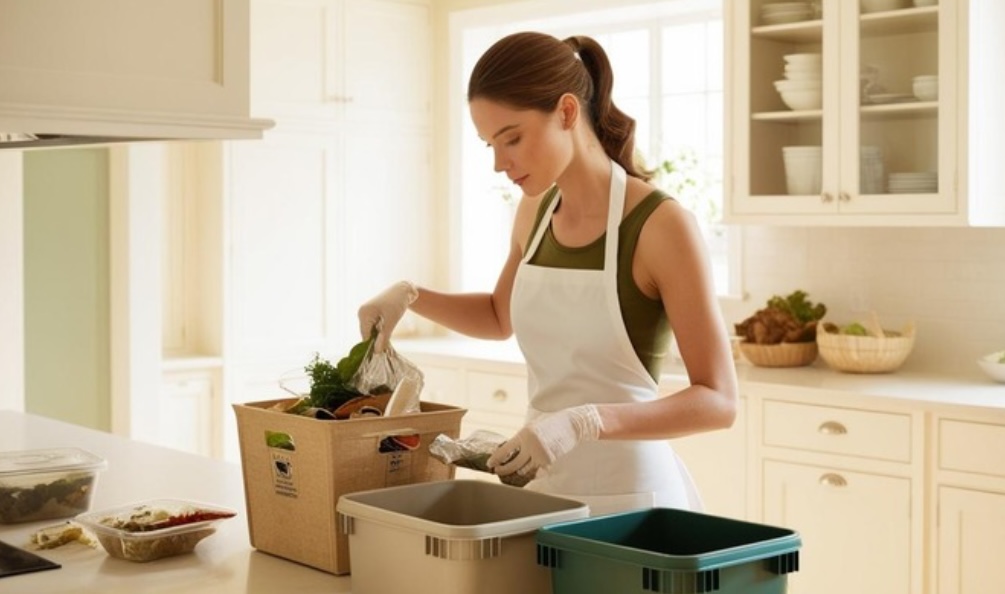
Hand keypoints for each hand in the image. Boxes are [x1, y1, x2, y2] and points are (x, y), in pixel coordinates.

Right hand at [357, 281, 417, 352]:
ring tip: (388, 338)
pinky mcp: (371, 313)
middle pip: (367, 333)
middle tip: (387, 348)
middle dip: (376, 341)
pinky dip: (380, 331)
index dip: (372, 346)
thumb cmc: (397, 304)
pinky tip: (386, 332)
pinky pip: (373, 326)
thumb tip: (377, 352)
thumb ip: (383, 337)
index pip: (365, 335)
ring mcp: (366, 312)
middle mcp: (362, 313)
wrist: (404, 290)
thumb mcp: (391, 322)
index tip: (381, 354)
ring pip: (371, 331)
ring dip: (379, 336)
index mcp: (364, 313)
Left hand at [487, 404, 602, 478]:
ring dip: (519, 470)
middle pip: (513, 464)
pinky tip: (534, 467)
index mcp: (524, 433)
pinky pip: (537, 469)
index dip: (496, 458)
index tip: (490, 464)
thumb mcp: (533, 426)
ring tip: (516, 469)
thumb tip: (510, 449)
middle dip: (503, 469)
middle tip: (497, 471)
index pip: (506, 449)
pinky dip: (535, 469)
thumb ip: (522, 438)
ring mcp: (540, 454)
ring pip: (525, 468)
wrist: (572, 424)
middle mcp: (530, 445)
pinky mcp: (549, 460)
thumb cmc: (552, 423)